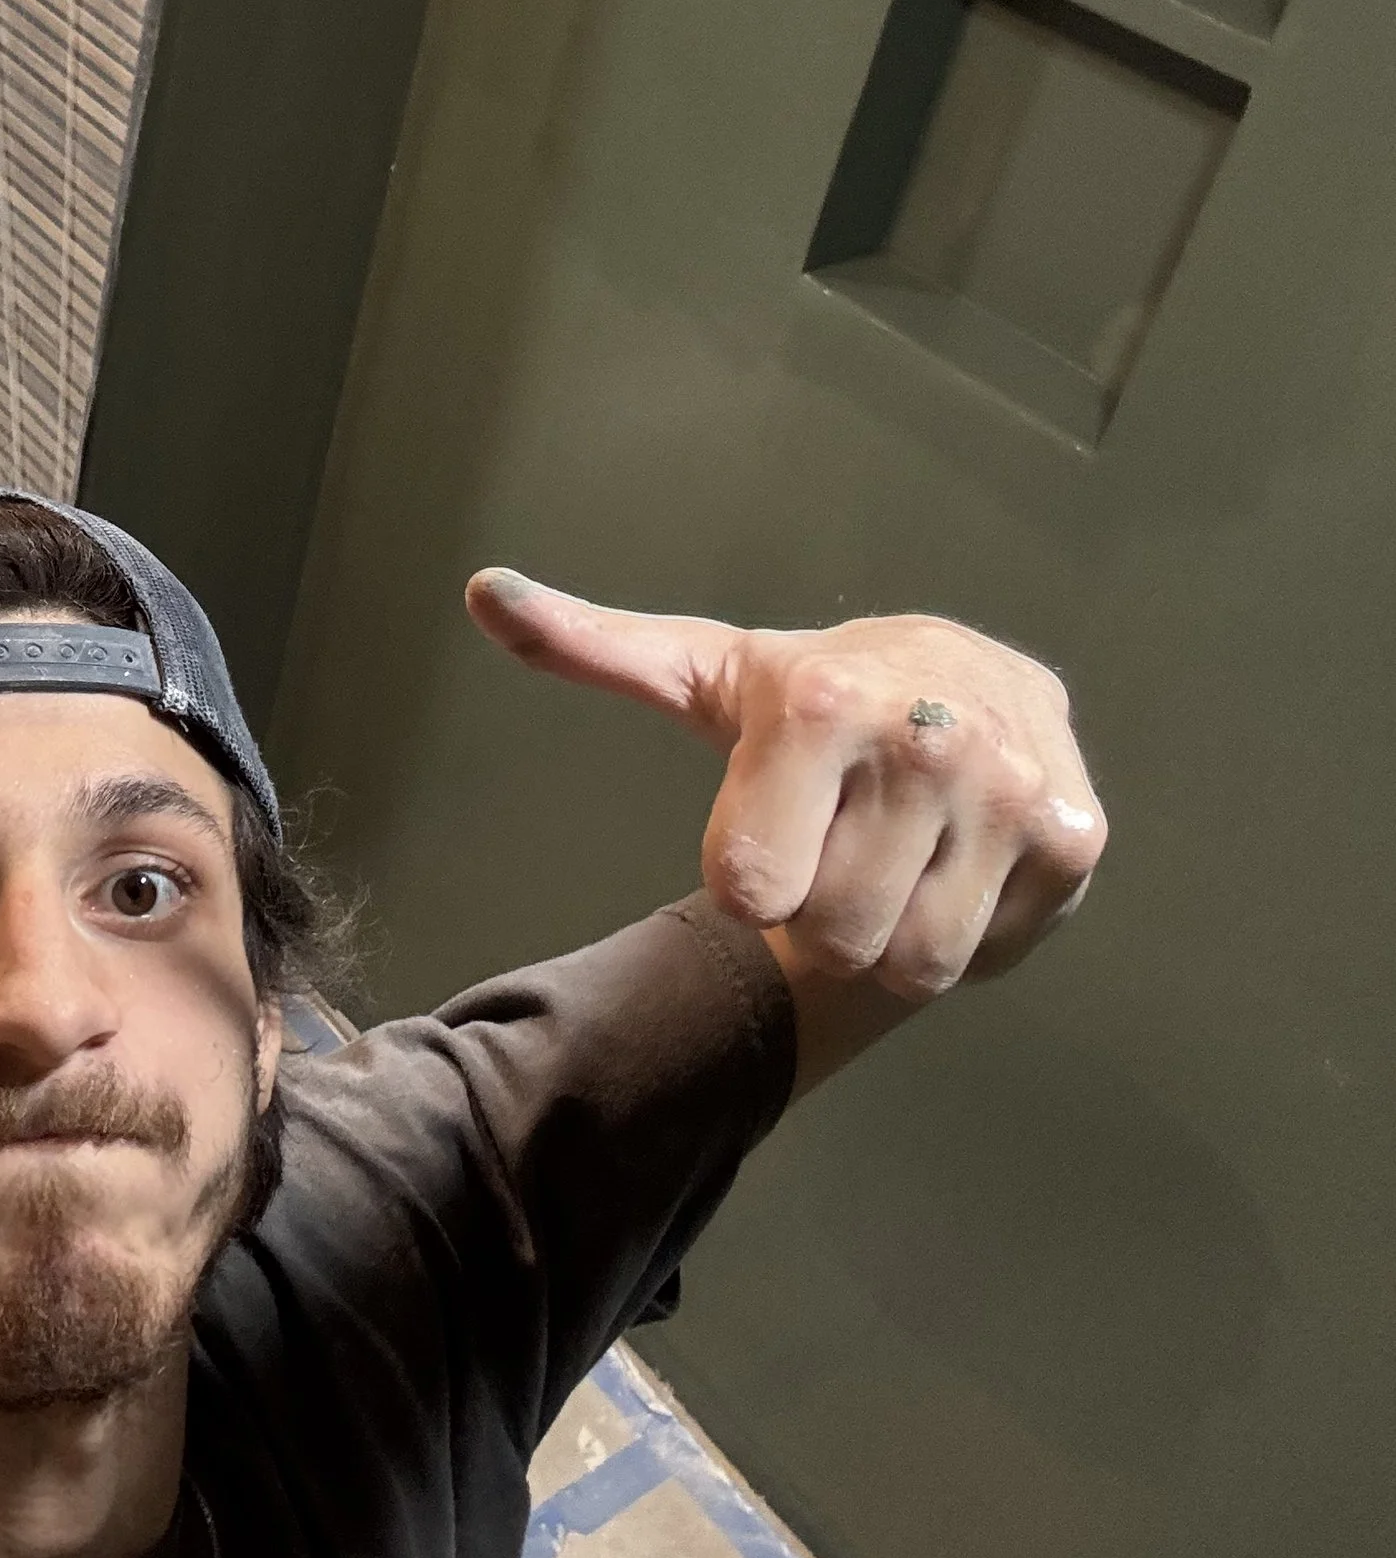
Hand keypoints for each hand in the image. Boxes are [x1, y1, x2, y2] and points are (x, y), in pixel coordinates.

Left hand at [465, 571, 1105, 1006]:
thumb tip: (482, 595)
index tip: (772, 822)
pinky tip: (957, 859)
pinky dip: (966, 928)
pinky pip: (986, 953)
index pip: (749, 885)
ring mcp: (1009, 787)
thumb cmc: (817, 695)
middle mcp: (924, 733)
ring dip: (891, 930)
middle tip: (839, 842)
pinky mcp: (1074, 834)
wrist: (970, 673)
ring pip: (912, 962)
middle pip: (830, 935)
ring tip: (894, 852)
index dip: (750, 874)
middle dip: (821, 910)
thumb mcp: (704, 672)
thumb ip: (594, 648)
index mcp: (818, 699)